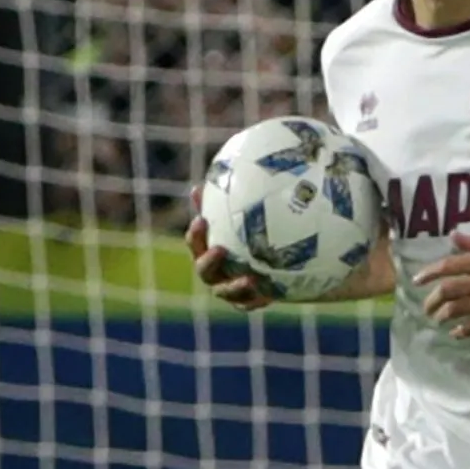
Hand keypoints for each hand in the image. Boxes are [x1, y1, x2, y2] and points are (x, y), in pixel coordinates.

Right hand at [186, 188, 273, 310]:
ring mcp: (229, 289)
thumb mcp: (245, 214)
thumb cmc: (254, 232)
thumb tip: (231, 164)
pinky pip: (248, 304)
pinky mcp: (247, 302)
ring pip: (225, 291)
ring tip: (250, 277)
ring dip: (234, 285)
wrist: (275, 264)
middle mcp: (214, 271)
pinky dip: (254, 298)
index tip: (202, 220)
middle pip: (203, 269)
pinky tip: (265, 290)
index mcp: (208, 249)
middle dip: (208, 260)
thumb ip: (232, 198)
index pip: (195, 242)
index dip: (195, 233)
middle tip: (221, 249)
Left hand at [413, 233, 469, 336]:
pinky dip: (461, 331)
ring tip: (437, 320)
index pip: (451, 265)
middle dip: (432, 300)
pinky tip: (455, 332)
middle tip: (426, 307)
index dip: (430, 272)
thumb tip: (452, 235)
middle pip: (449, 289)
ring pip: (457, 308)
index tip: (416, 280)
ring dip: (442, 316)